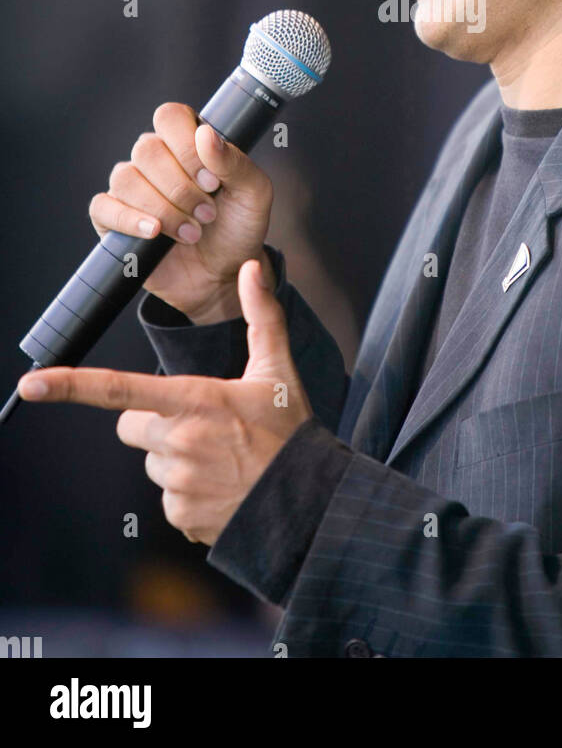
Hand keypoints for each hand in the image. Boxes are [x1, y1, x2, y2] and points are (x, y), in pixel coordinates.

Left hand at [17, 259, 312, 545]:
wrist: (308, 502)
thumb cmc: (290, 432)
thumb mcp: (278, 370)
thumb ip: (262, 315)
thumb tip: (255, 267)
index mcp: (195, 400)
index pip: (119, 390)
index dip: (70, 386)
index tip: (32, 385)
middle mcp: (178, 441)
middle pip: (132, 426)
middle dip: (155, 424)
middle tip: (202, 426)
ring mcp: (176, 483)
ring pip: (152, 462)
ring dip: (175, 459)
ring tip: (221, 460)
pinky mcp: (180, 516)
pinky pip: (167, 499)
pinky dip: (189, 494)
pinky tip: (221, 487)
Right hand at [89, 102, 274, 323]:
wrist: (223, 275)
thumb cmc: (239, 227)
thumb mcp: (254, 194)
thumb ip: (235, 162)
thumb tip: (205, 134)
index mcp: (187, 142)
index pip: (170, 117)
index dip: (187, 147)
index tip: (212, 181)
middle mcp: (156, 158)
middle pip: (147, 149)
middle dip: (181, 188)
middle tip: (207, 215)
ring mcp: (131, 187)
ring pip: (126, 178)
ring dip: (163, 208)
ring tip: (191, 232)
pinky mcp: (112, 217)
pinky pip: (103, 206)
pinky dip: (129, 219)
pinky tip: (155, 233)